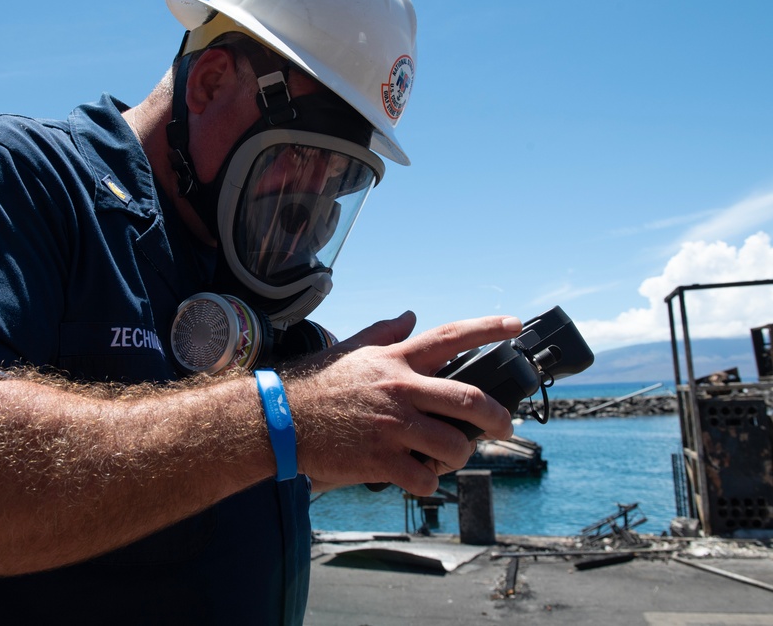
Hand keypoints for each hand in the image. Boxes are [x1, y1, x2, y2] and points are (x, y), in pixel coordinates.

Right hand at [289, 311, 521, 495]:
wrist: (282, 420)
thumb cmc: (318, 385)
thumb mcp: (353, 350)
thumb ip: (385, 332)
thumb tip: (410, 316)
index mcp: (396, 360)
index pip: (449, 337)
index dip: (486, 329)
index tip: (514, 326)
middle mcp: (400, 389)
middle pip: (469, 399)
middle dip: (498, 416)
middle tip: (506, 425)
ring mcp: (392, 426)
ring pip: (454, 445)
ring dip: (461, 456)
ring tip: (452, 456)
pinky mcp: (380, 459)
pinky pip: (425, 477)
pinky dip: (431, 481)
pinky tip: (422, 476)